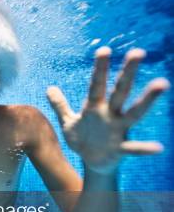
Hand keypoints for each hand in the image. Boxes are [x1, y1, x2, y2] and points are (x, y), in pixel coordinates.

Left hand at [47, 47, 168, 173]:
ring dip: (147, 100)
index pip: (97, 85)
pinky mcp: (120, 148)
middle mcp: (110, 115)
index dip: (100, 69)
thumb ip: (60, 105)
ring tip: (162, 83)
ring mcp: (118, 130)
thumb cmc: (83, 139)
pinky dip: (144, 148)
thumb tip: (49, 88)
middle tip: (138, 52)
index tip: (104, 49)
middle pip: (120, 91)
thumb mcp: (69, 122)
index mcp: (95, 108)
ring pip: (134, 112)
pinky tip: (158, 148)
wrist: (93, 162)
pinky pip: (134, 148)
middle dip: (127, 73)